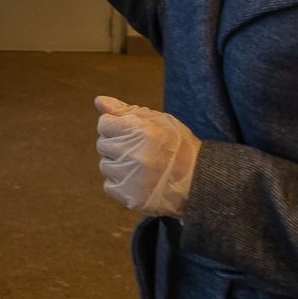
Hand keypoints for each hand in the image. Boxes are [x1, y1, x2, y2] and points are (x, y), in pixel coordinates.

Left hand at [95, 95, 199, 218]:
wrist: (198, 180)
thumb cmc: (178, 145)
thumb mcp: (157, 120)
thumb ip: (125, 110)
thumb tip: (99, 101)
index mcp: (140, 131)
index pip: (104, 124)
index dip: (116, 126)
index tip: (130, 133)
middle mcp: (133, 154)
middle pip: (103, 144)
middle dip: (116, 145)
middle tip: (138, 150)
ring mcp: (130, 178)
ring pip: (105, 166)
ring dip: (117, 164)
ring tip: (139, 165)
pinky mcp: (130, 197)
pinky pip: (109, 185)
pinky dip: (119, 182)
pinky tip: (136, 179)